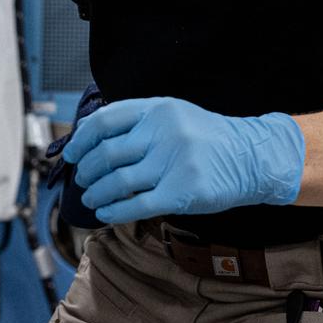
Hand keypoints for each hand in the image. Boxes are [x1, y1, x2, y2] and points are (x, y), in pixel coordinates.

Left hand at [63, 97, 304, 224]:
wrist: (251, 158)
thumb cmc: (205, 139)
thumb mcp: (173, 115)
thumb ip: (137, 123)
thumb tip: (90, 140)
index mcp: (157, 109)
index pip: (105, 121)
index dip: (81, 139)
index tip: (71, 154)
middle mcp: (164, 132)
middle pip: (107, 154)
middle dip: (86, 170)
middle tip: (82, 180)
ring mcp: (173, 162)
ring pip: (117, 181)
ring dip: (96, 193)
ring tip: (91, 198)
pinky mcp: (182, 192)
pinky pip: (136, 204)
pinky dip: (114, 211)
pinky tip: (105, 213)